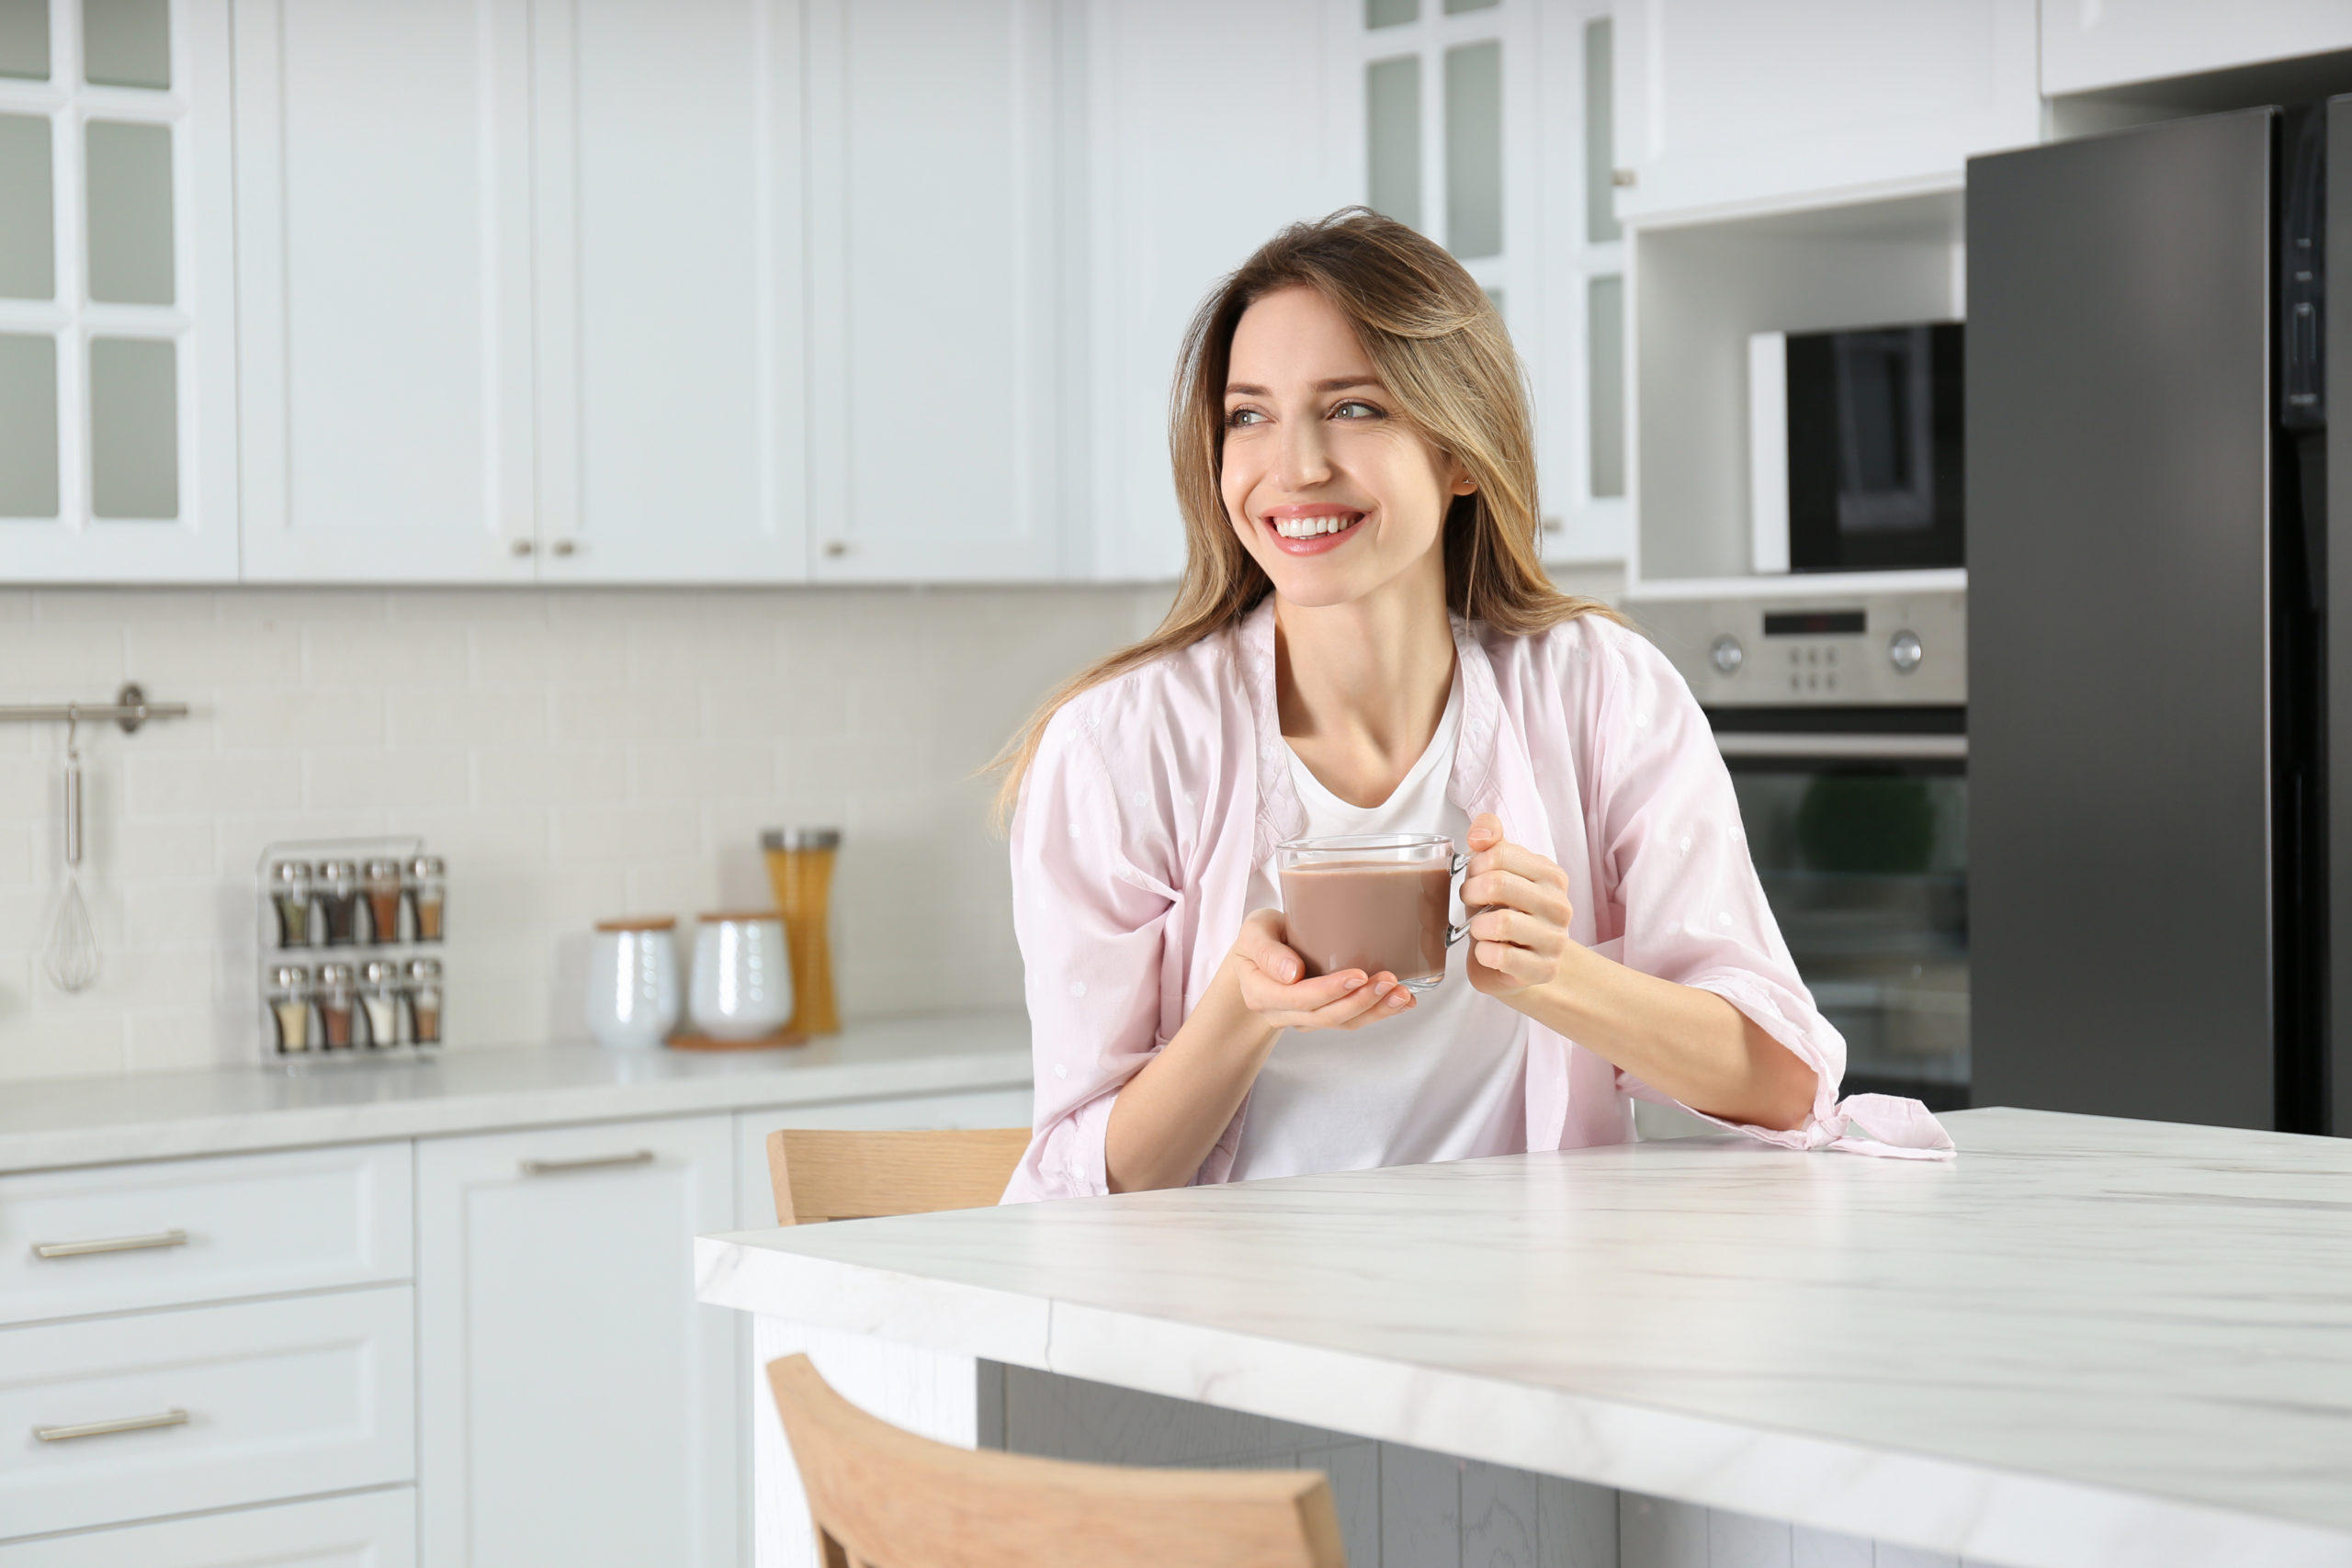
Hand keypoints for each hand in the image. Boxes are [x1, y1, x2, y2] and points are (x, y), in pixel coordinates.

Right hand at [1229, 908, 1417, 1030]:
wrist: (1259, 955)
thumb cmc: (1260, 936)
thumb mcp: (1254, 931)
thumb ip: (1266, 950)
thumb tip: (1292, 973)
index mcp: (1260, 992)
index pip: (1297, 997)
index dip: (1330, 990)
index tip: (1358, 975)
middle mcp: (1280, 1013)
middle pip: (1324, 1015)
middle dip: (1361, 1001)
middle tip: (1389, 980)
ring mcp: (1302, 1019)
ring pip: (1341, 1022)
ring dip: (1375, 1010)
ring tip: (1403, 994)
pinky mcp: (1322, 1016)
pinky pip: (1350, 1020)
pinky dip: (1378, 1012)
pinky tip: (1402, 1002)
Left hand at [1460, 813, 1574, 998]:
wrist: (1522, 966)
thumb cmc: (1504, 913)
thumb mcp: (1497, 873)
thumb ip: (1491, 841)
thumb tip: (1479, 835)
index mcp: (1551, 875)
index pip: (1501, 852)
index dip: (1475, 864)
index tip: (1473, 877)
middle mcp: (1559, 905)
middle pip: (1499, 884)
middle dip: (1471, 892)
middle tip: (1469, 902)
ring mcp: (1554, 939)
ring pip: (1501, 923)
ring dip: (1477, 926)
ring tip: (1479, 929)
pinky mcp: (1543, 969)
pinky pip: (1501, 956)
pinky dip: (1483, 953)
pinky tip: (1487, 951)